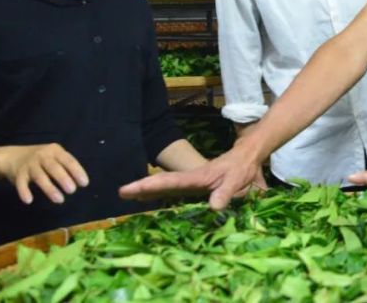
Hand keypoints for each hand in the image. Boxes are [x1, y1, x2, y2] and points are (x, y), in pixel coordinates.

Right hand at [0, 143, 88, 204]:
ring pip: (40, 176)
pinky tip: (29, 200)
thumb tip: (80, 182)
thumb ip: (65, 166)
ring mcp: (30, 164)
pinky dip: (24, 191)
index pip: (68, 160)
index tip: (84, 183)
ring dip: (50, 188)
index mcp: (55, 150)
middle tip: (72, 191)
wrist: (12, 156)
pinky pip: (21, 183)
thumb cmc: (40, 159)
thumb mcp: (53, 157)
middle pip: (54, 167)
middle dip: (64, 179)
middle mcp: (42, 155)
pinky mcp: (18, 173)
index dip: (77, 171)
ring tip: (59, 200)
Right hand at [119, 144, 266, 210]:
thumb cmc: (240, 170)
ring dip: (146, 190)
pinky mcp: (192, 188)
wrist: (245, 159)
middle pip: (161, 183)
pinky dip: (157, 193)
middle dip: (141, 187)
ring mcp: (189, 183)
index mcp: (196, 178)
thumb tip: (213, 207)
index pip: (170, 182)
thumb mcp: (236, 180)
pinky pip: (171, 191)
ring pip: (163, 186)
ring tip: (126, 195)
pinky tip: (145, 199)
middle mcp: (189, 180)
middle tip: (121, 192)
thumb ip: (226, 192)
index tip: (132, 188)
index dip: (151, 185)